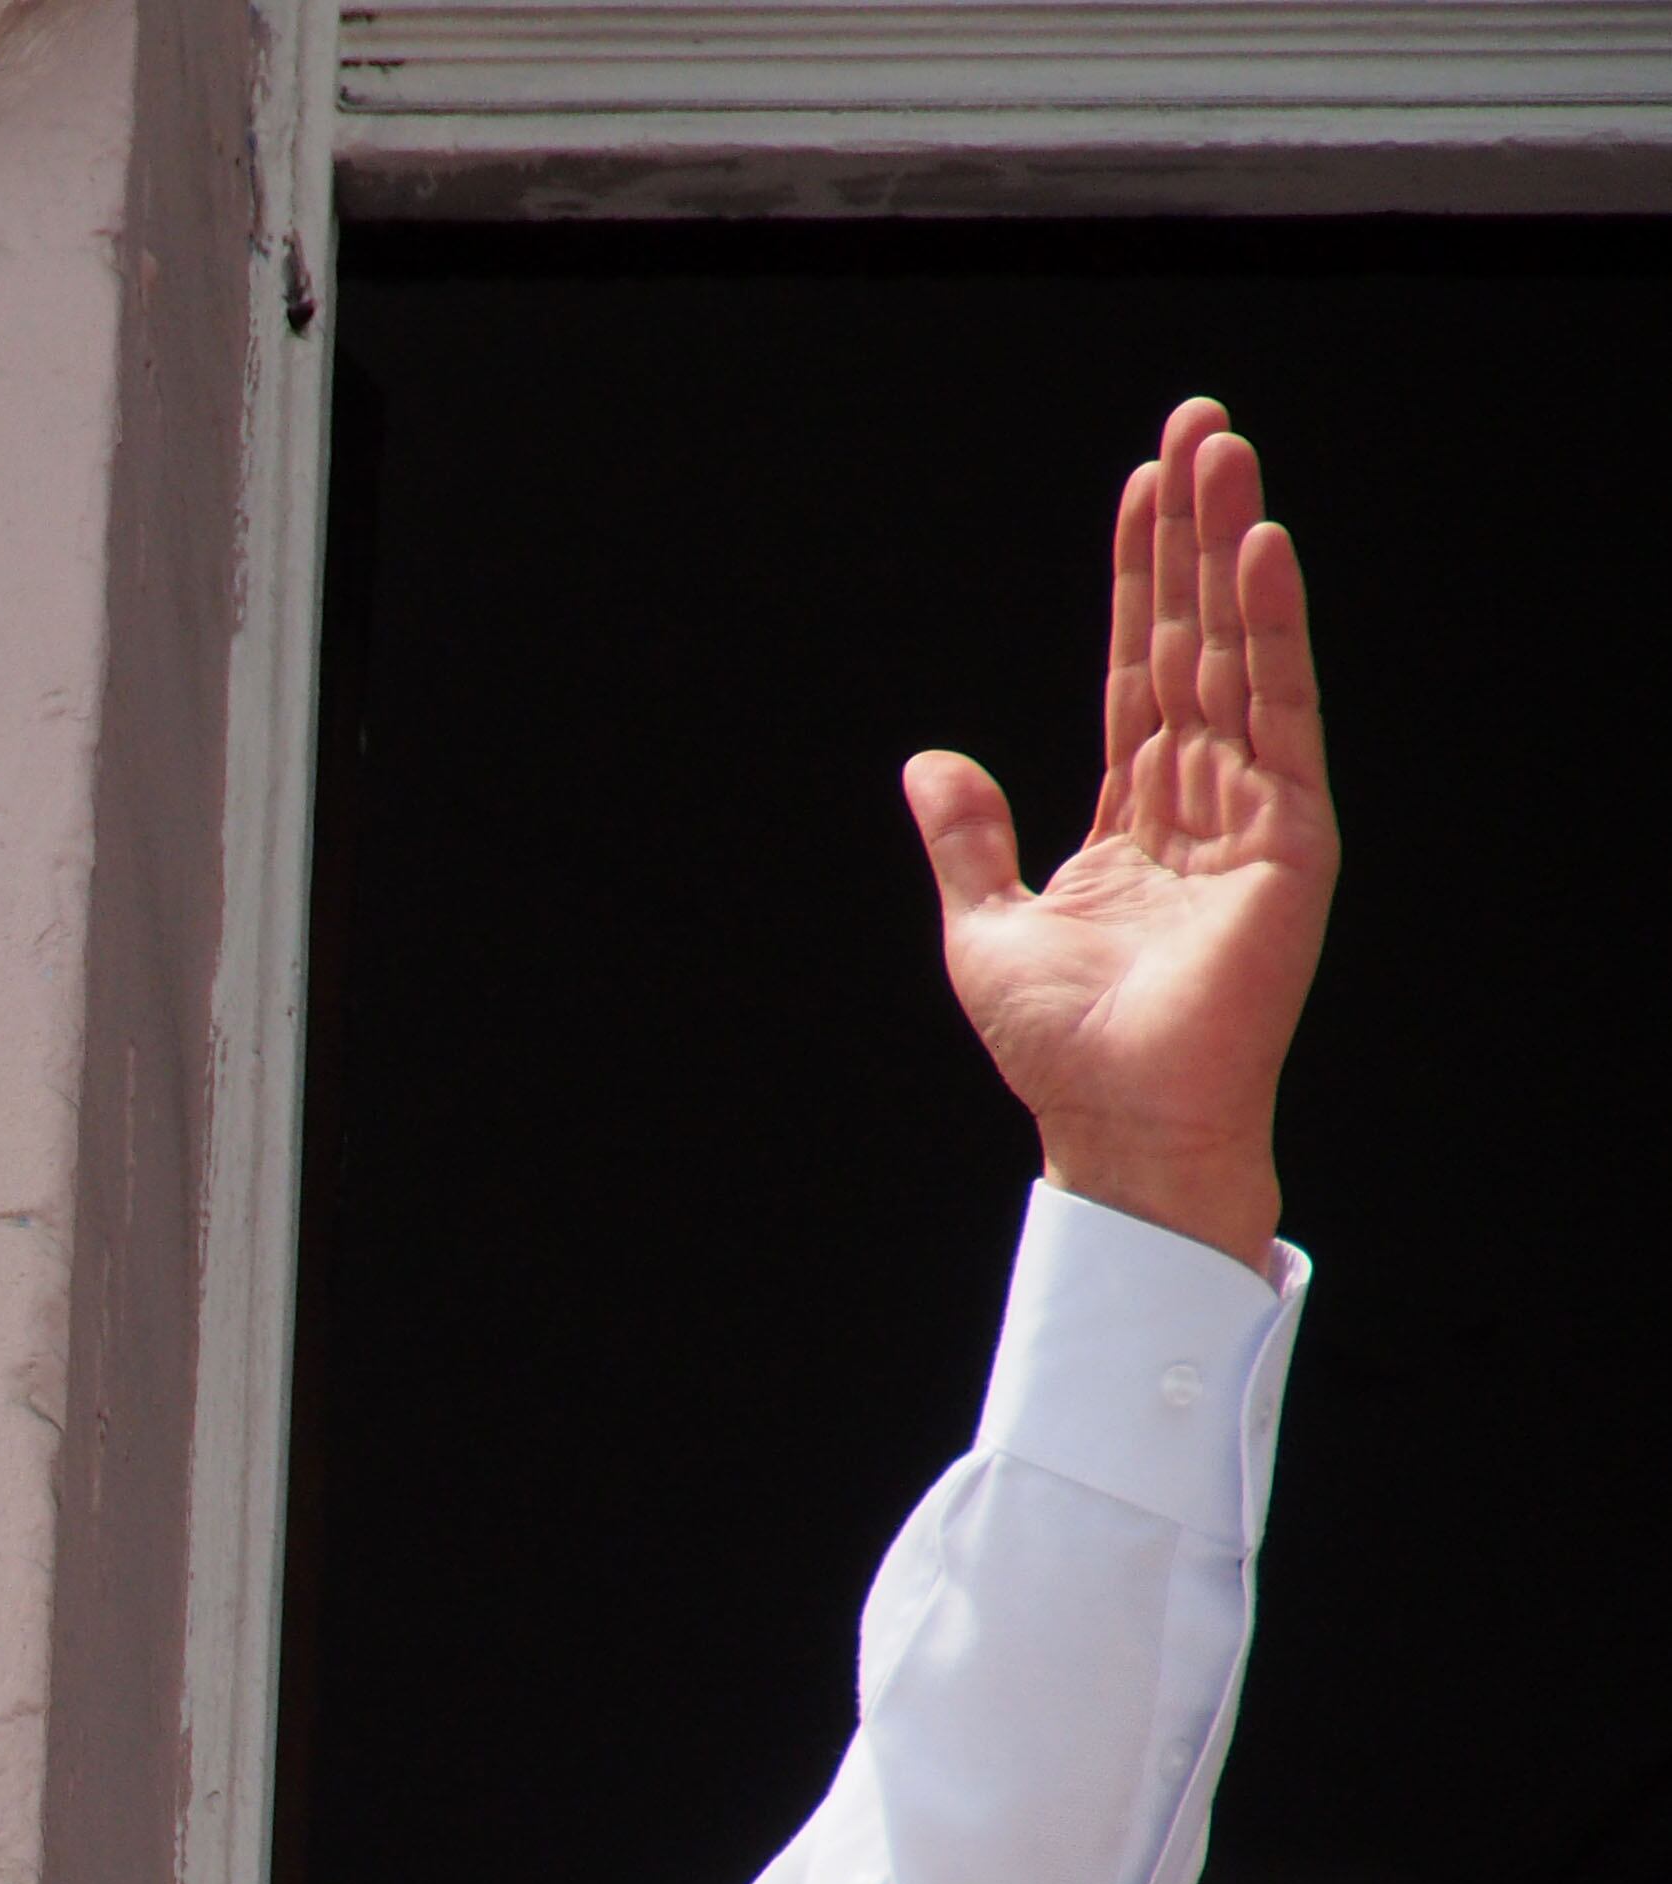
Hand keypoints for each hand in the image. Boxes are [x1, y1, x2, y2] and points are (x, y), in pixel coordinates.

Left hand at [905, 397, 1337, 1267]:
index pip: (1136, 669)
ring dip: (1232, 552)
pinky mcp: (1291, 839)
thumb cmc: (1059, 1048)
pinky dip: (1272, 632)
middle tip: (1199, 426)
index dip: (1138, 579)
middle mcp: (1200, 799)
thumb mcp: (984, 925)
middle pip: (1193, 639)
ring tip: (1228, 454)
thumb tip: (927, 759)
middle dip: (1194, 534)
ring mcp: (1251, 812)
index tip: (1142, 489)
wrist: (1114, 1123)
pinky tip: (1262, 554)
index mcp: (1133, 815)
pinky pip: (1280, 714)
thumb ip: (965, 837)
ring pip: (1236, 654)